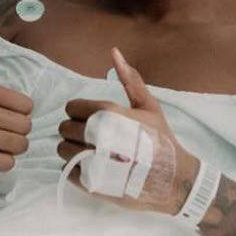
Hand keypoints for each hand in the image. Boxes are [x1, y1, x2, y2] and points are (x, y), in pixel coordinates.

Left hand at [58, 47, 199, 213]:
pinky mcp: (90, 183)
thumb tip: (114, 52)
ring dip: (73, 149)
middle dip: (76, 131)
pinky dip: (76, 169)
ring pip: (62, 149)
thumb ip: (129, 79)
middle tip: (94, 137)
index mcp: (108, 114)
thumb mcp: (149, 106)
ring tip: (93, 152)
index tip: (94, 120)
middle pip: (64, 128)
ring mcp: (93, 161)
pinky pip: (67, 170)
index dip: (80, 112)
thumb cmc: (161, 139)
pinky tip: (94, 167)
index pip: (71, 107)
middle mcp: (97, 136)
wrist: (173, 179)